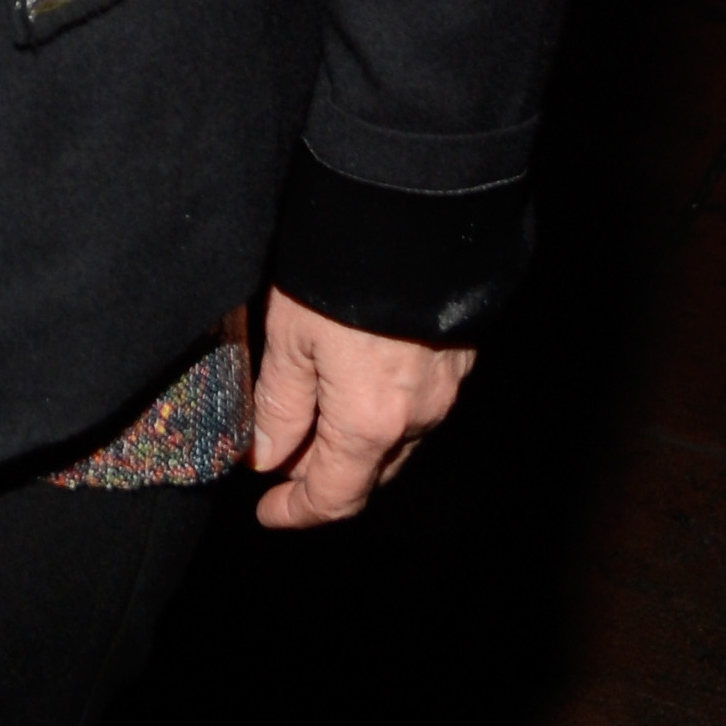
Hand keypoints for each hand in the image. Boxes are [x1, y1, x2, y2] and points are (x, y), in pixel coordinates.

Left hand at [248, 289, 471, 530]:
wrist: (414, 213)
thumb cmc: (341, 272)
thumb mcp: (290, 338)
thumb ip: (280, 405)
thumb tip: (267, 456)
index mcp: (370, 423)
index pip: (336, 496)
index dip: (298, 512)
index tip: (269, 513)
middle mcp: (418, 418)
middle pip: (369, 476)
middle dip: (324, 480)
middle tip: (280, 464)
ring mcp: (444, 390)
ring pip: (396, 443)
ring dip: (354, 447)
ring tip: (309, 424)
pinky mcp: (457, 359)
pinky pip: (417, 409)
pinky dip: (381, 416)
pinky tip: (352, 388)